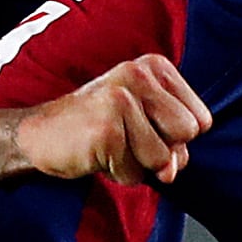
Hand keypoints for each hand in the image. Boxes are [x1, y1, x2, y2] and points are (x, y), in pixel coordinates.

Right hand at [17, 53, 208, 187]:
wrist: (41, 134)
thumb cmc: (100, 128)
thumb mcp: (147, 126)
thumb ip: (174, 146)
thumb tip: (170, 171)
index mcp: (155, 67)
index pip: (201, 120)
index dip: (176, 137)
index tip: (144, 126)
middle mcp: (138, 75)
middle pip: (187, 134)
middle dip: (162, 150)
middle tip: (127, 138)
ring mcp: (120, 101)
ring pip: (161, 159)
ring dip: (137, 165)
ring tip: (111, 146)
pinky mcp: (105, 129)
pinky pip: (134, 173)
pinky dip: (117, 174)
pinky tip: (97, 155)